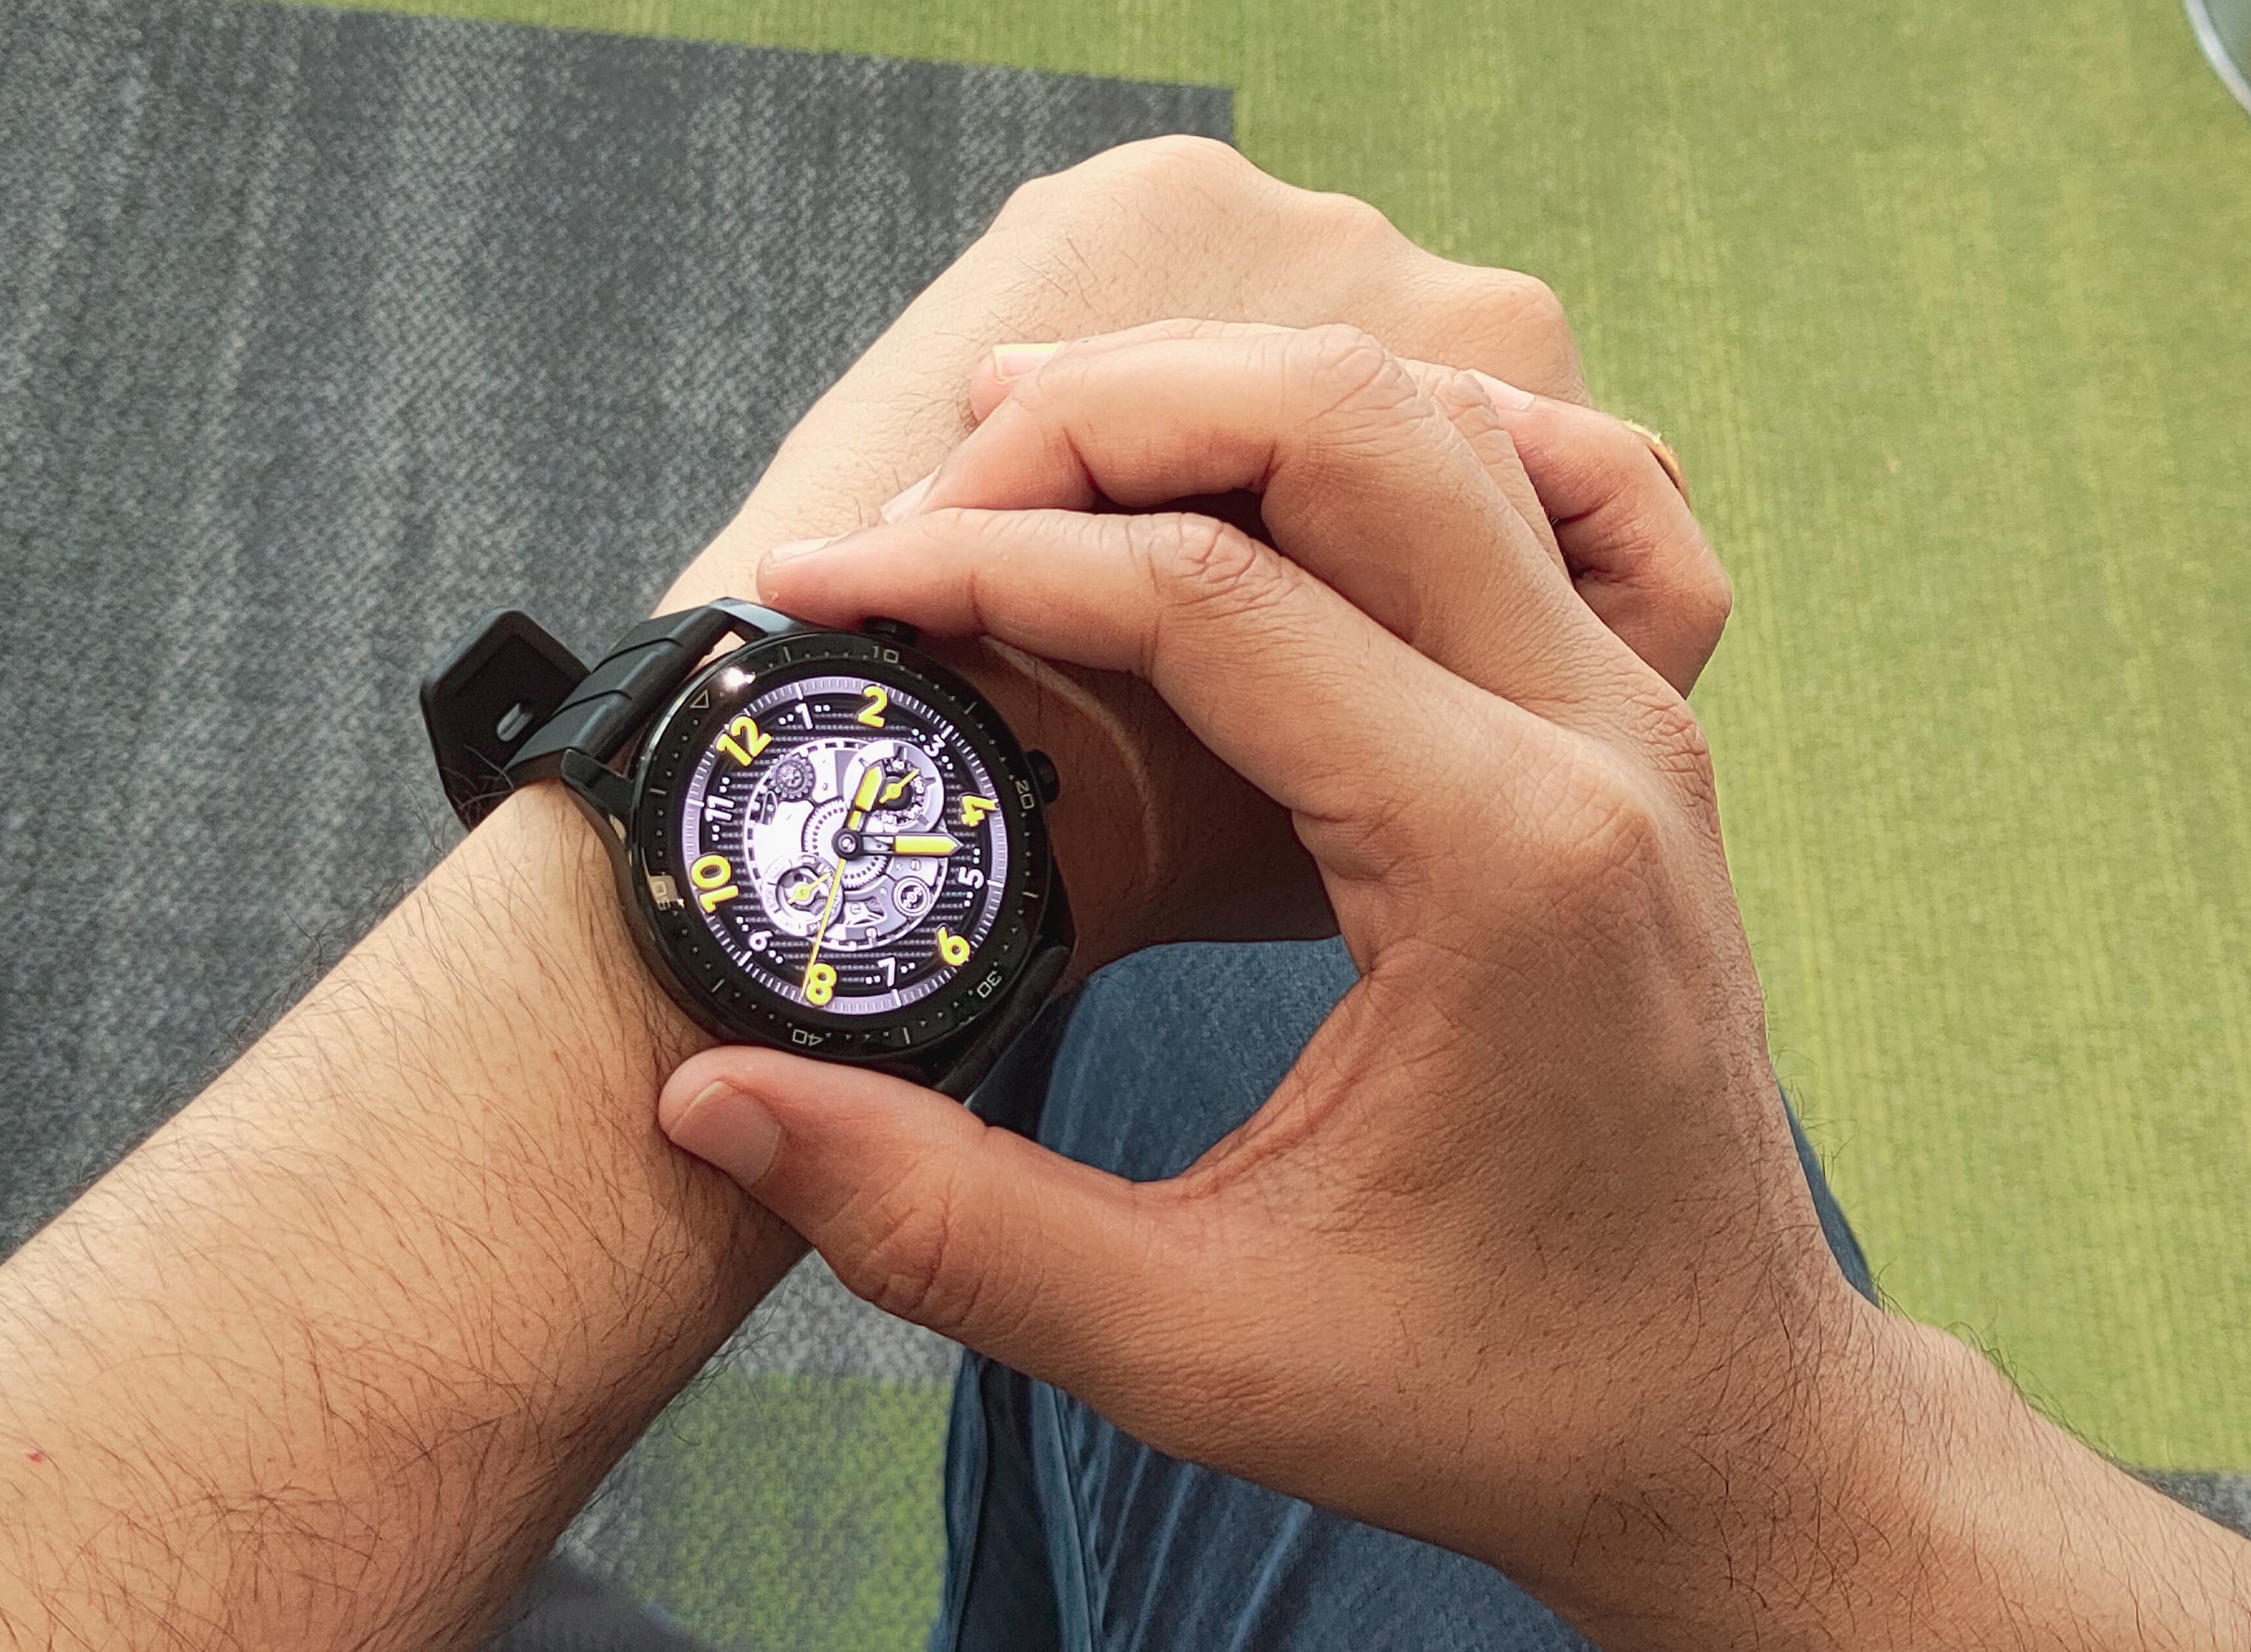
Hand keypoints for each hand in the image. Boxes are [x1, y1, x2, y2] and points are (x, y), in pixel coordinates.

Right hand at [660, 326, 2250, 1646]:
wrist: (1719, 1413)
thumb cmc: (1486, 1392)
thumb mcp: (1195, 1348)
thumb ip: (942, 1225)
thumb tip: (711, 1097)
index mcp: (1496, 865)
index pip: (1204, 600)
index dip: (978, 564)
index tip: (820, 585)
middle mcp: (1597, 744)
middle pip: (1338, 429)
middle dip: (1096, 419)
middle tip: (916, 500)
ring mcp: (1637, 720)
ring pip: (1434, 427)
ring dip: (1222, 401)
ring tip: (1032, 439)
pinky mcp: (1635, 734)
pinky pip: (1546, 492)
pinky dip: (1395, 438)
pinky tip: (1277, 478)